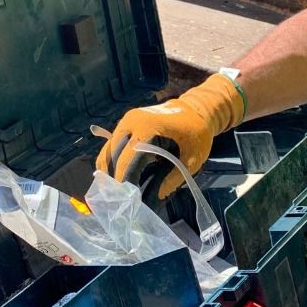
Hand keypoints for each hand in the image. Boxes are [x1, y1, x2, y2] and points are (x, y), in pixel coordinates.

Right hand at [95, 74, 242, 199]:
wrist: (196, 109)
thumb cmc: (197, 132)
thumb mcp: (193, 157)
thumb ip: (175, 177)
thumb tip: (157, 195)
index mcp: (148, 126)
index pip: (128, 157)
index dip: (124, 178)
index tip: (126, 197)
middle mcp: (132, 121)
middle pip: (113, 153)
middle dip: (114, 176)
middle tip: (119, 197)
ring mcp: (127, 120)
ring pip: (108, 148)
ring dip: (109, 168)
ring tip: (114, 190)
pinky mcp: (126, 123)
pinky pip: (111, 143)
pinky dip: (110, 159)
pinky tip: (113, 176)